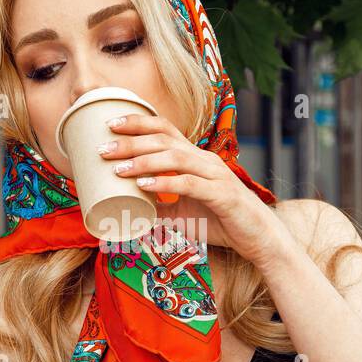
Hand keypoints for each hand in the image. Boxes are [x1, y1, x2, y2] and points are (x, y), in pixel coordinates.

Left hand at [98, 113, 281, 265]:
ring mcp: (214, 175)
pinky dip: (164, 182)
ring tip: (117, 168)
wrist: (257, 238)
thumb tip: (129, 209)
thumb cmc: (222, 222)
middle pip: (164, 139)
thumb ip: (159, 207)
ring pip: (174, 157)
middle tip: (103, 148)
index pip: (164, 129)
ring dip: (143, 161)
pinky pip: (188, 183)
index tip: (110, 125)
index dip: (137, 123)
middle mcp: (204, 160)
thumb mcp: (182, 214)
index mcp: (195, 158)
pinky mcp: (221, 194)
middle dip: (130, 141)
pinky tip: (144, 185)